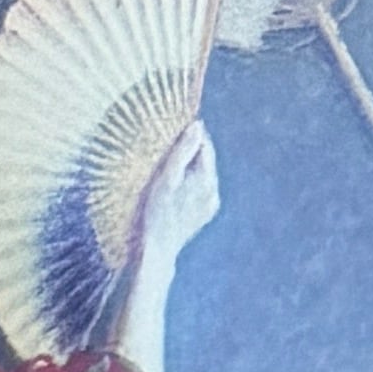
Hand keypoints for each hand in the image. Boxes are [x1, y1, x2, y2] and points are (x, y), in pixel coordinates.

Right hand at [135, 118, 220, 275]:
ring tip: (171, 163)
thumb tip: (198, 126)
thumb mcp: (167, 176)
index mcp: (207, 180)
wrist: (159, 246)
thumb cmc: (157, 209)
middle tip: (172, 140)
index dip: (192, 133)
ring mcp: (211, 204)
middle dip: (192, 149)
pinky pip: (201, 189)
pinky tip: (176, 185)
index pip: (205, 146)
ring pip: (204, 175)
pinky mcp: (206, 213)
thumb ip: (183, 150)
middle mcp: (214, 191)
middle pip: (206, 160)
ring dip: (191, 165)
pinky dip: (191, 181)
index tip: (178, 125)